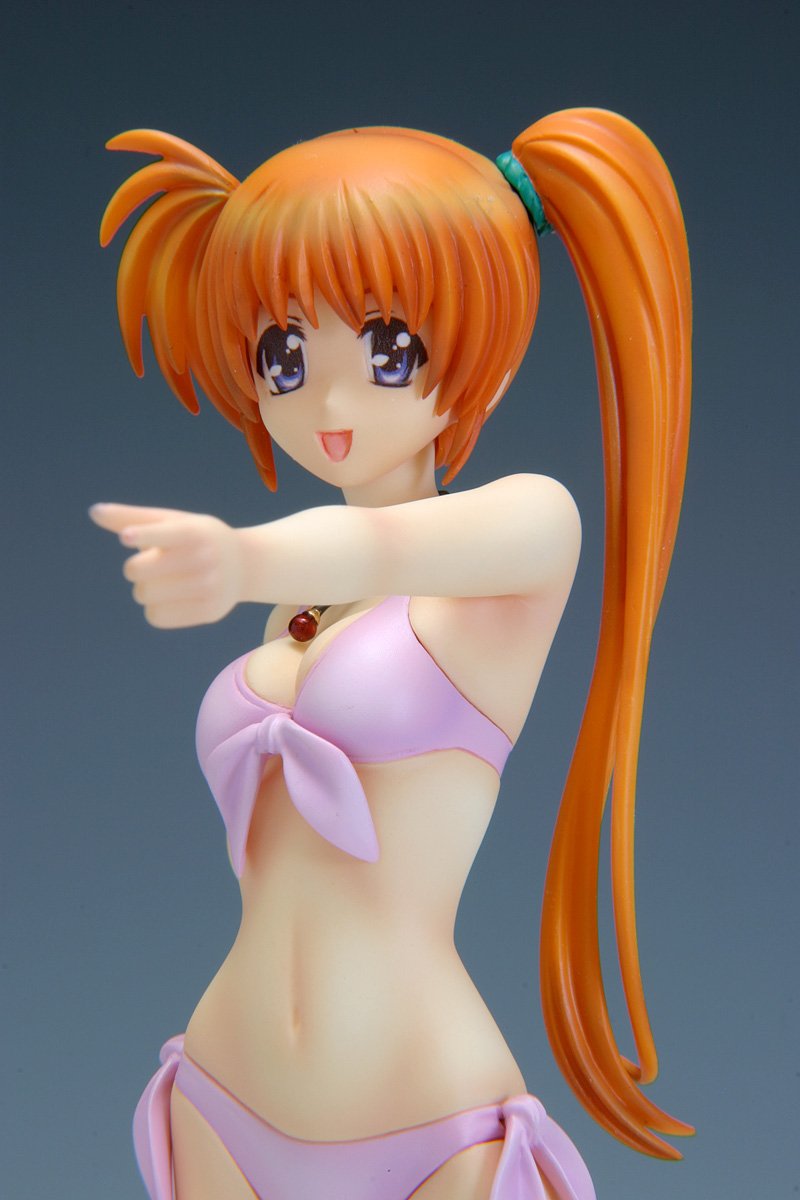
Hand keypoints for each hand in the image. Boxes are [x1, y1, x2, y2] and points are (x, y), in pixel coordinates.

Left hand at [89, 503, 243, 627]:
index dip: (143, 535)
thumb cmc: (197, 538)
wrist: (245, 564)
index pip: (164, 534)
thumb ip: (134, 518)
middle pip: (138, 570)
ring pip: (144, 595)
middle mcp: (204, 558)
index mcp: (194, 531)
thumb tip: (93, 512)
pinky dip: (155, 609)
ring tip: (164, 581)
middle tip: (152, 564)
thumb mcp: (173, 521)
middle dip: (135, 567)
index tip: (127, 537)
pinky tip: (171, 599)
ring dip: (145, 589)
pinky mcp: (209, 611)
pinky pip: (156, 617)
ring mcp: (209, 587)